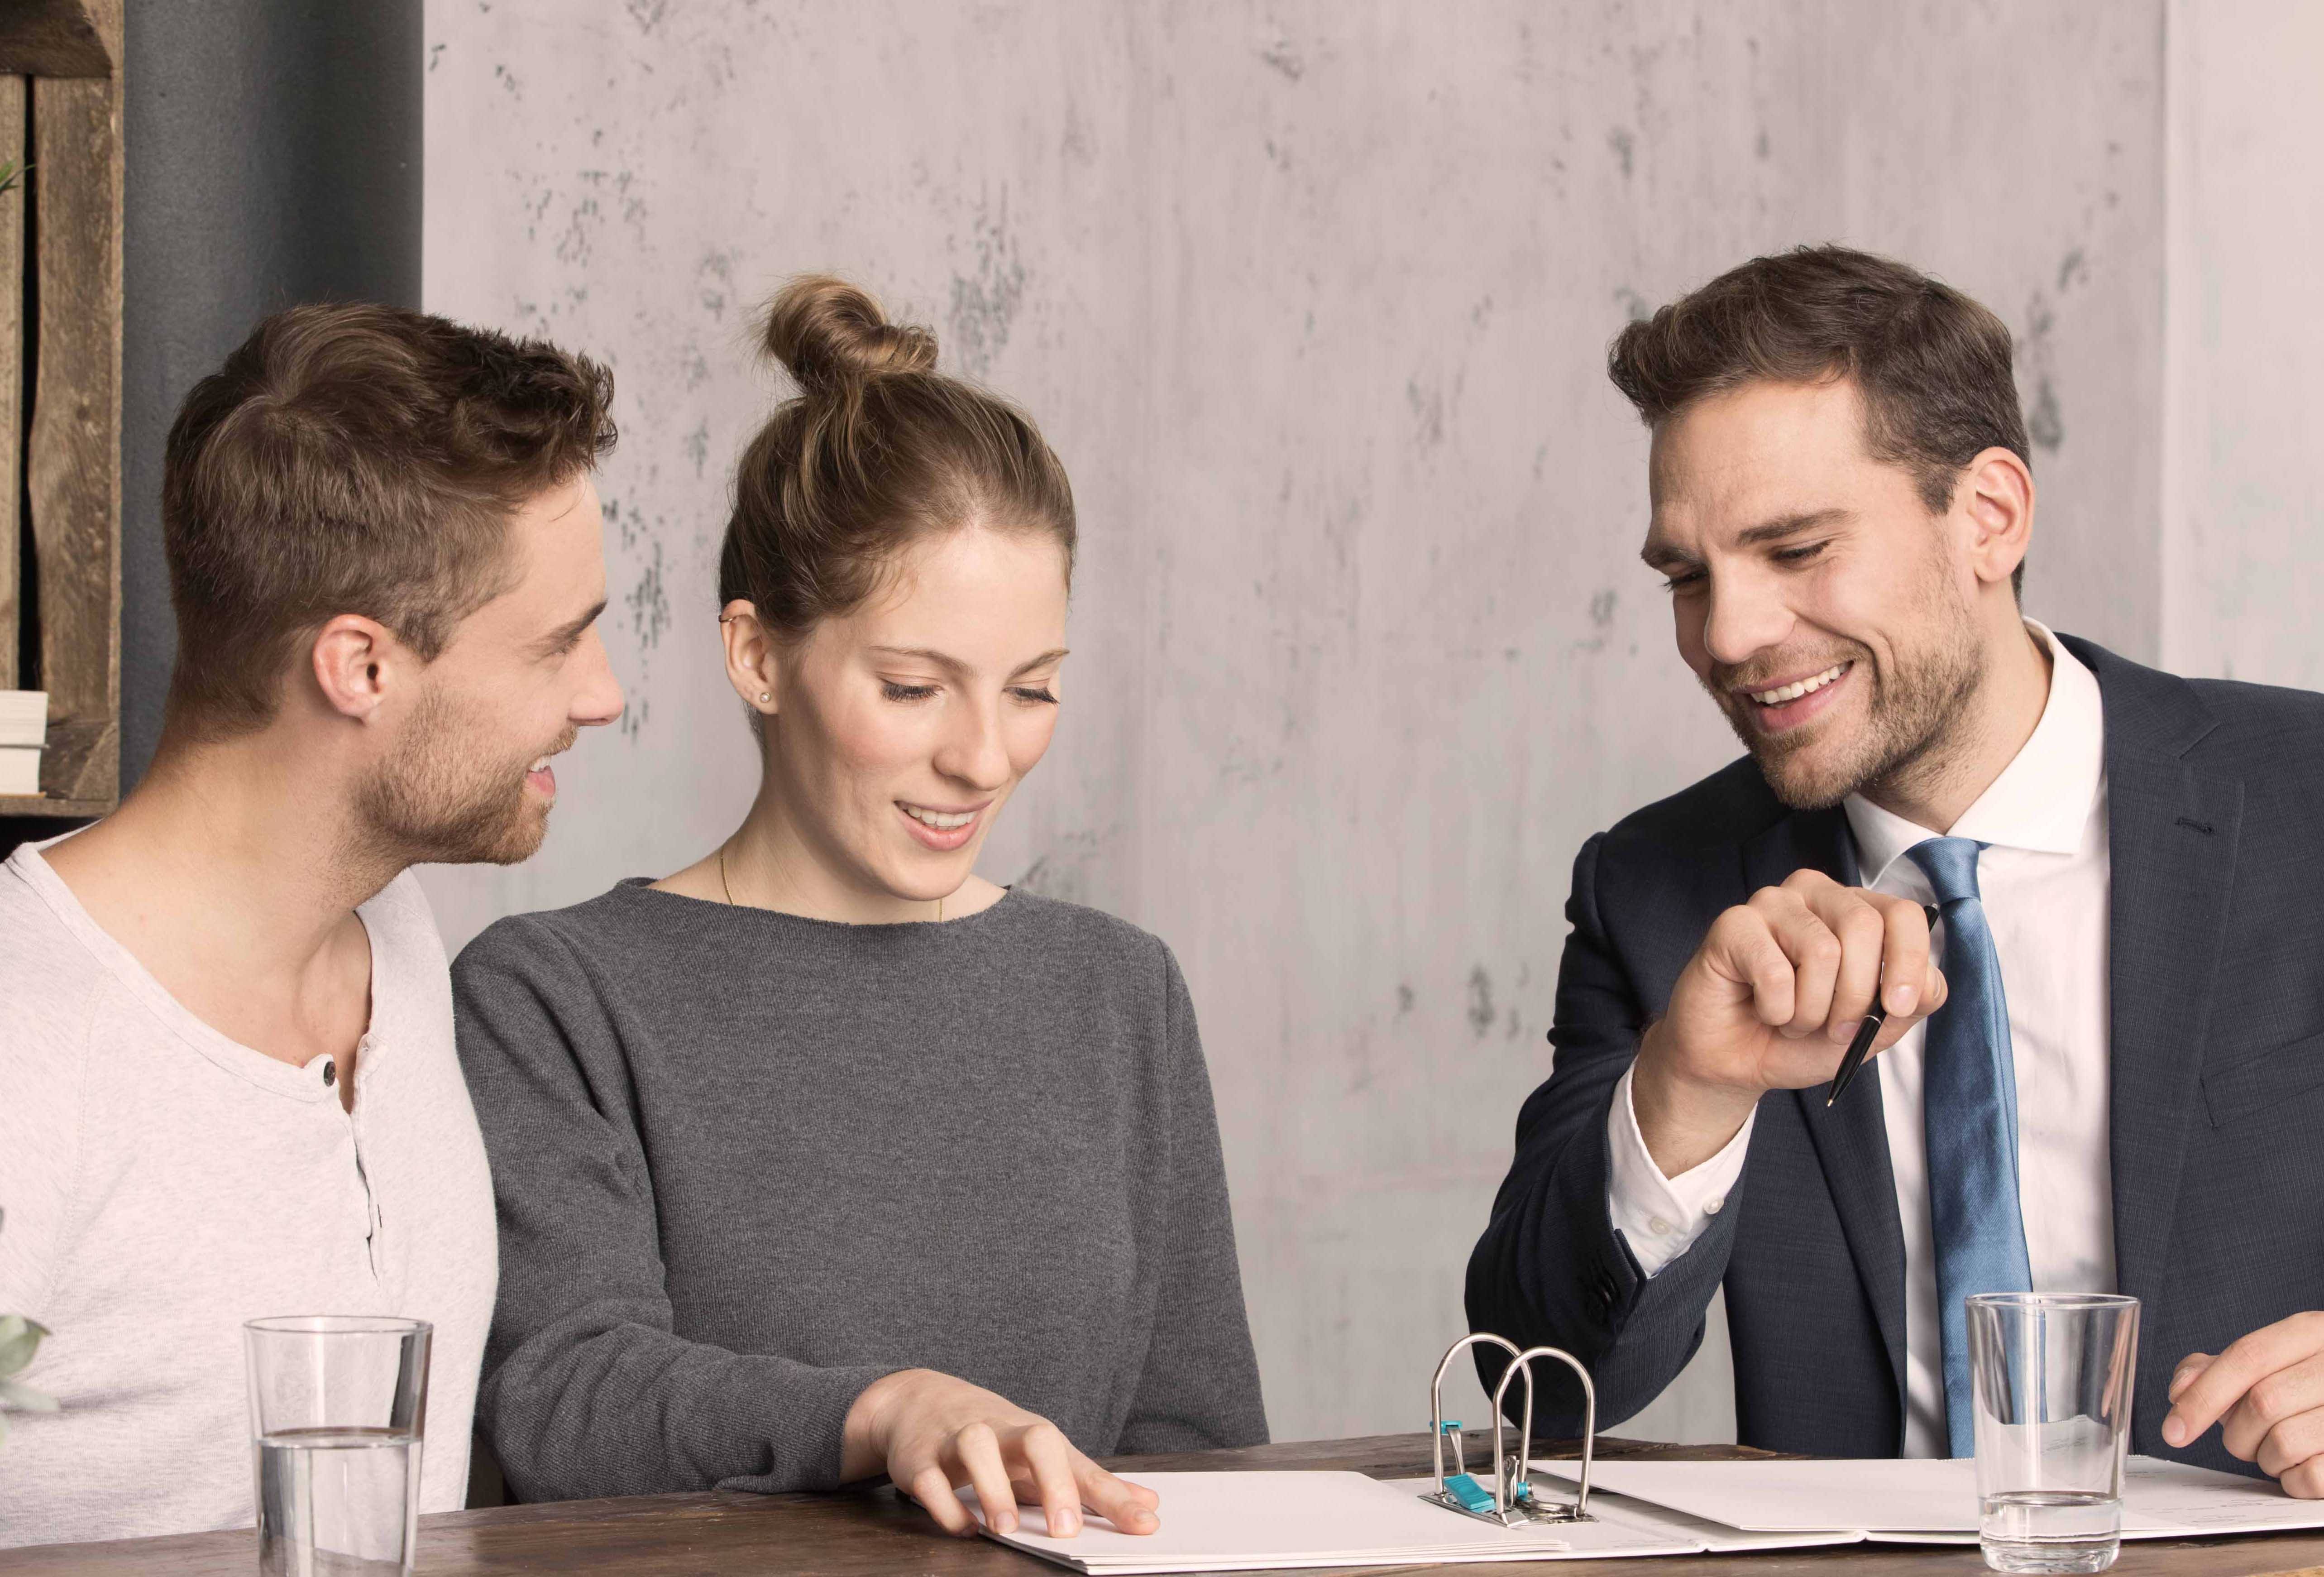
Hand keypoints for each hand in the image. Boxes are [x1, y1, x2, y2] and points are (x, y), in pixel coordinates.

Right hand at [840, 1368, 1162, 1537]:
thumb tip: (1149, 1505)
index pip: (1082, 1465)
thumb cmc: (994, 1436)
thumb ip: (1091, 1484)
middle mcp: (1002, 1432)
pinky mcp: (918, 1457)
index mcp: (1036, 1437)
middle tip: (1064, 1530)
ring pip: (975, 1447)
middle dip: (1054, 1482)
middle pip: (1036, 1439)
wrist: (919, 1400)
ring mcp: (957, 1440)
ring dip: (992, 1488)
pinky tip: (963, 1526)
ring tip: (1004, 1527)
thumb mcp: (1043, 1456)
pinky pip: (928, 1477)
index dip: (1114, 1496)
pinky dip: (943, 1503)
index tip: (1144, 1524)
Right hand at [1632, 870, 1947, 1174]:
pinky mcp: (1733, 924)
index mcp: (1856, 911)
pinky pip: (1774, 971)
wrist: (1737, 1063)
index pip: (1902, 913)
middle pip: (1863, 925)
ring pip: (1821, 950)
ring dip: (1812, 1010)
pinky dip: (1777, 1010)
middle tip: (1836, 1029)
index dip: (1908, 961)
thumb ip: (1910, 1002)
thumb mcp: (1872, 1028)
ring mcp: (1772, 903)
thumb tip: (1925, 982)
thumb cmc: (1802, 1038)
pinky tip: (1764, 1011)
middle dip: (1855, 995)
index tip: (1895, 1007)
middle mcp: (1816, 895)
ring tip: (1793, 1020)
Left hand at [2163, 1312, 2323, 1496]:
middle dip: (2237, 1432)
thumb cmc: (2309, 1383)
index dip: (2203, 1395)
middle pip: (2262, 1403)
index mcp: (2312, 1331)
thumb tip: (2180, 1389)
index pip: (2247, 1357)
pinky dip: (2292, 1480)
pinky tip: (2299, 1466)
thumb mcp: (2273, 1360)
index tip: (2172, 1431)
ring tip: (2277, 1448)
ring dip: (2265, 1457)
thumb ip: (2220, 1368)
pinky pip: (2311, 1477)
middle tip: (2244, 1438)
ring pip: (2284, 1443)